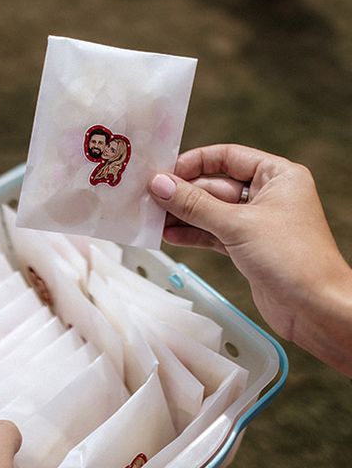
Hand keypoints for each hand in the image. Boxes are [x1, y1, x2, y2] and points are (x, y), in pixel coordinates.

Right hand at [148, 144, 351, 374]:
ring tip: (153, 218)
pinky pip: (212, 233)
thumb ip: (195, 204)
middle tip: (150, 199)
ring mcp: (256, 223)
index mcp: (277, 176)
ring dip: (183, 215)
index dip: (194, 163)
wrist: (317, 310)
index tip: (164, 173)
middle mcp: (268, 195)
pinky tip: (169, 235)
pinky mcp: (247, 247)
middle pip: (214, 185)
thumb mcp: (237, 225)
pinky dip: (192, 234)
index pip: (226, 157)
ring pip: (210, 211)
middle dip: (183, 194)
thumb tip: (160, 184)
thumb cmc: (293, 260)